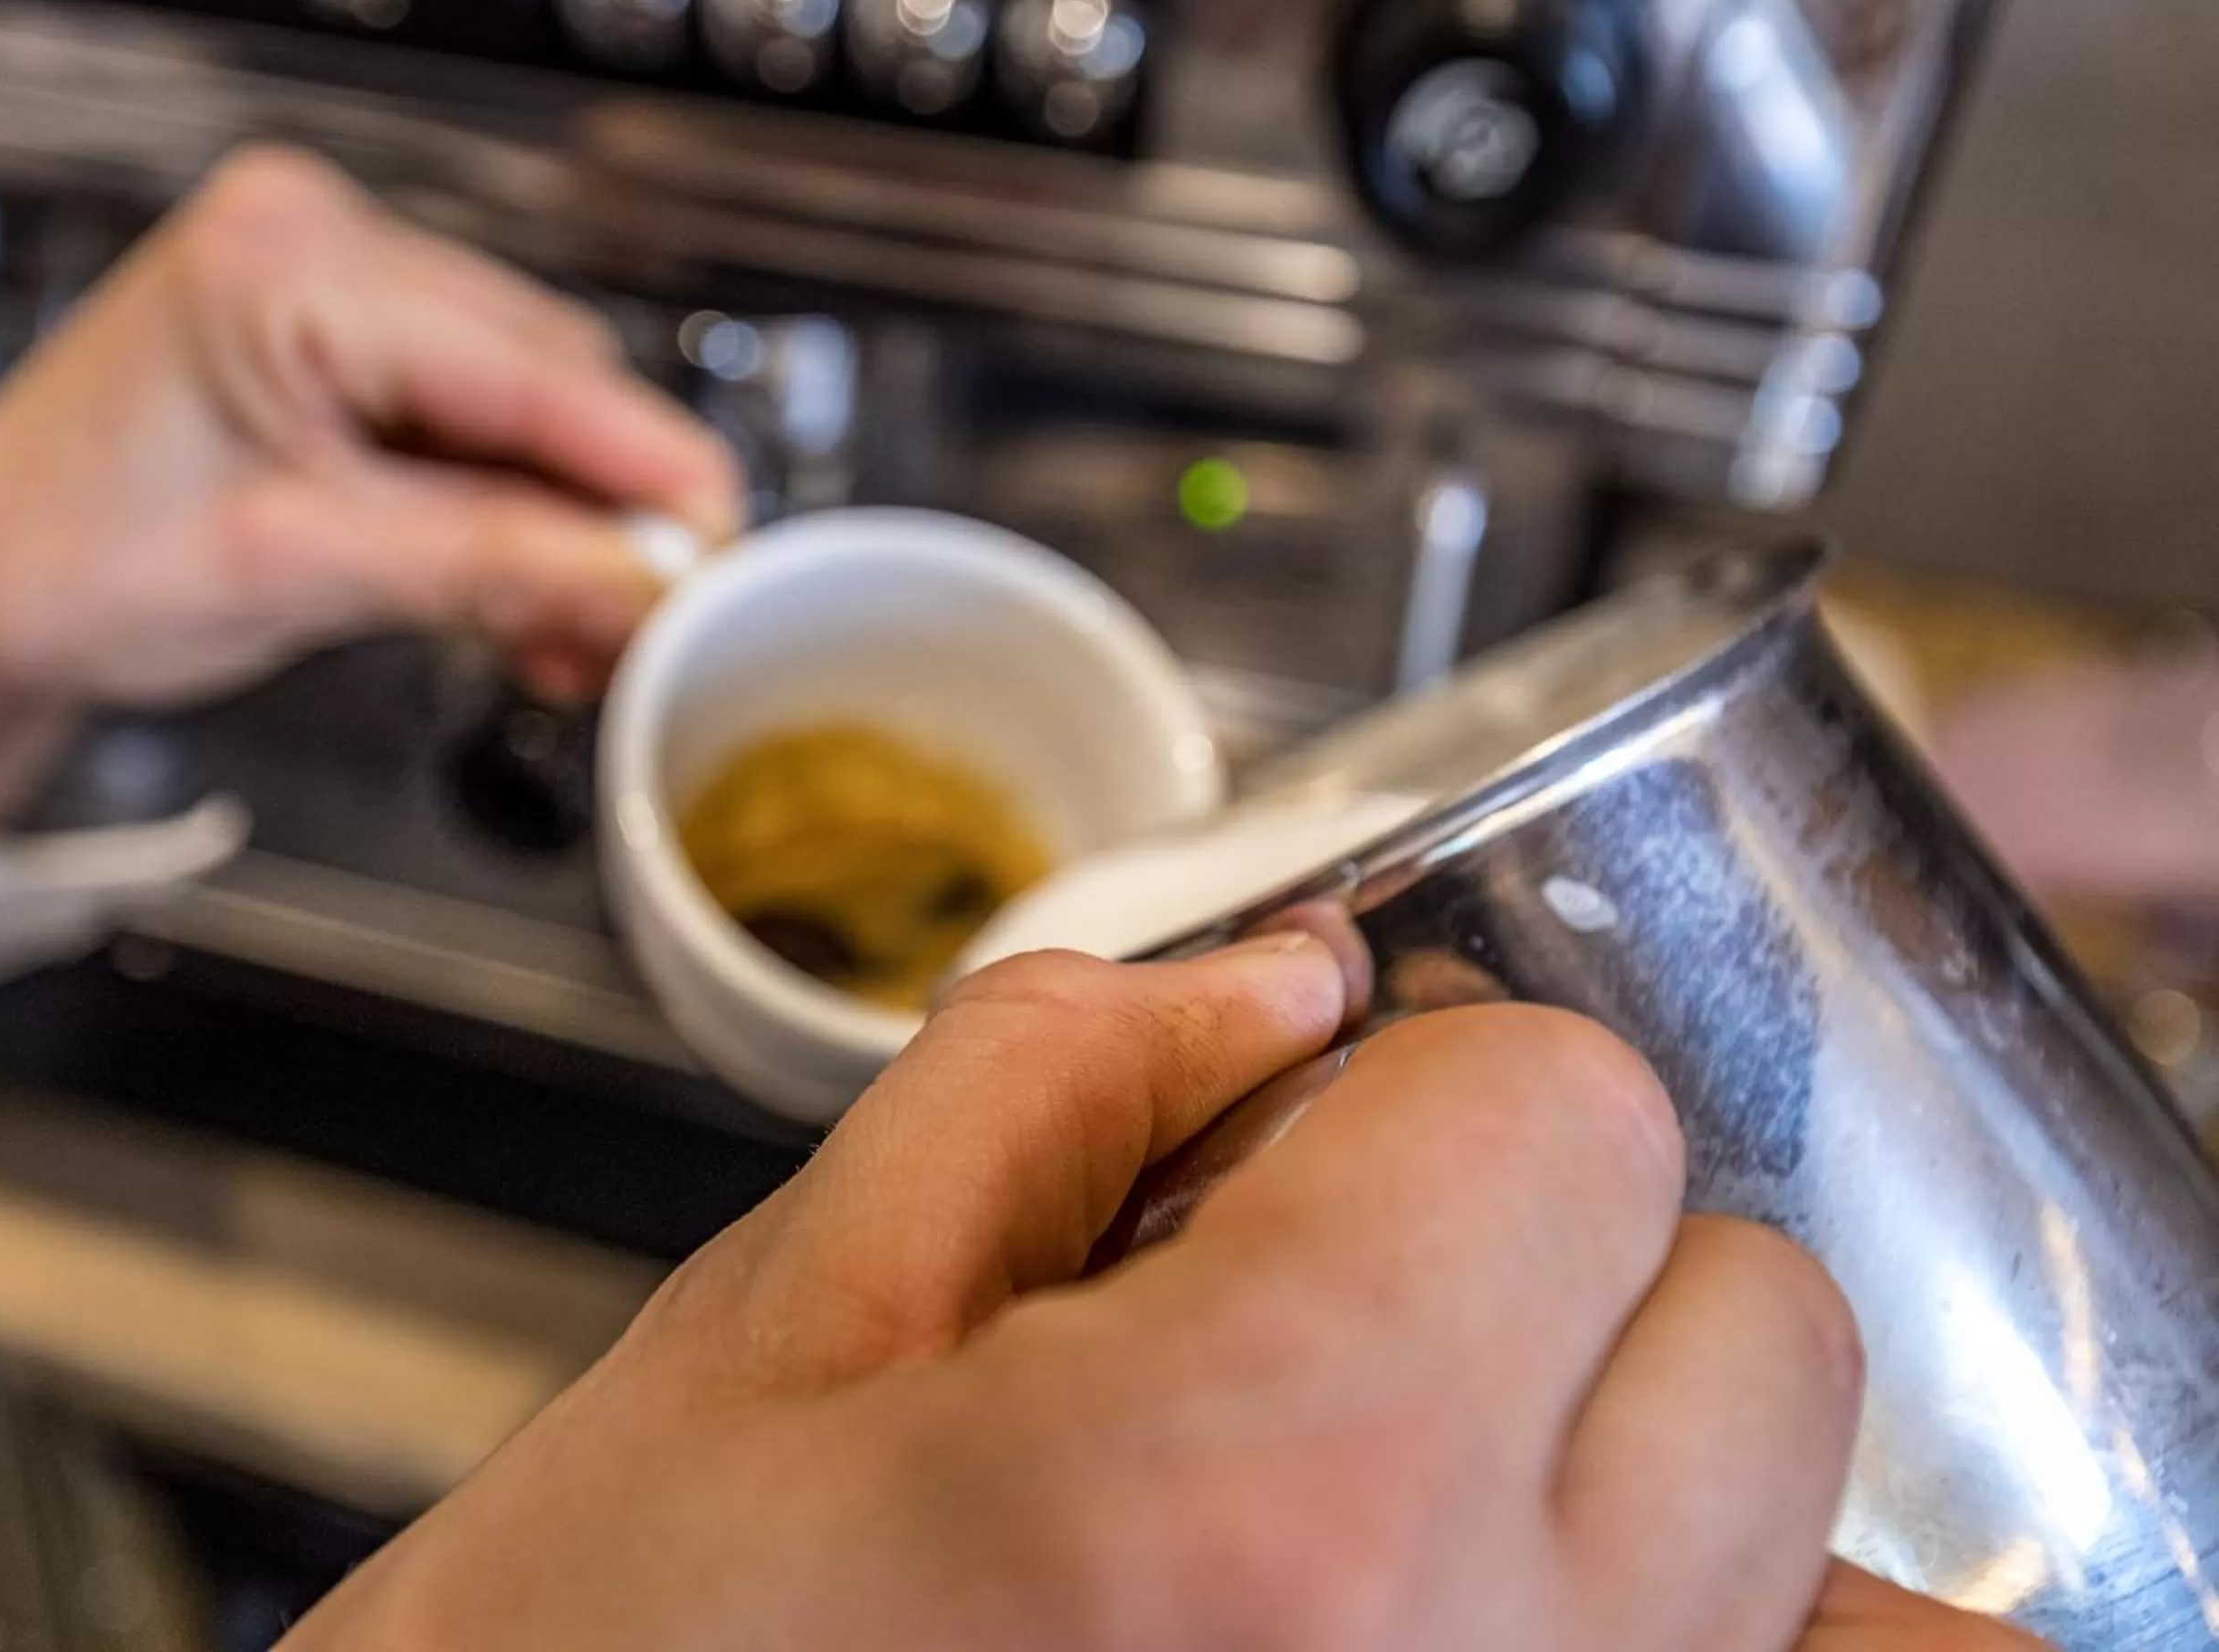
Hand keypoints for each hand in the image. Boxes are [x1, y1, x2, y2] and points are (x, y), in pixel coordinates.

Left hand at [0, 146, 741, 834]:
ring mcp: (323, 289)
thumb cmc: (55, 571)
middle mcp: (314, 240)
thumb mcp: (301, 571)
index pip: (524, 368)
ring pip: (518, 413)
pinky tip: (533, 606)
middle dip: (603, 515)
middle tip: (650, 632)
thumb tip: (652, 578)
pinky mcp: (329, 349)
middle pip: (541, 382)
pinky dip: (505, 520)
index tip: (727, 553)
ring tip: (582, 644)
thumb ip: (495, 564)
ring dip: (559, 531)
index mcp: (287, 258)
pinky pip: (464, 428)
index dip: (643, 470)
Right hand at [282, 934, 2041, 1650]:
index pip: (1568, 1113)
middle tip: (1331, 1304)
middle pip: (1752, 1320)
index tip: (1300, 1131)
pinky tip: (1446, 1587)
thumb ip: (1051, 1095)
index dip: (1410, 1083)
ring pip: (1802, 1545)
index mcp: (1270, 1482)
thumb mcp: (777, 1337)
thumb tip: (1261, 989)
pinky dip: (1659, 1609)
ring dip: (1624, 1451)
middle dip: (1546, 1251)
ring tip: (1375, 1481)